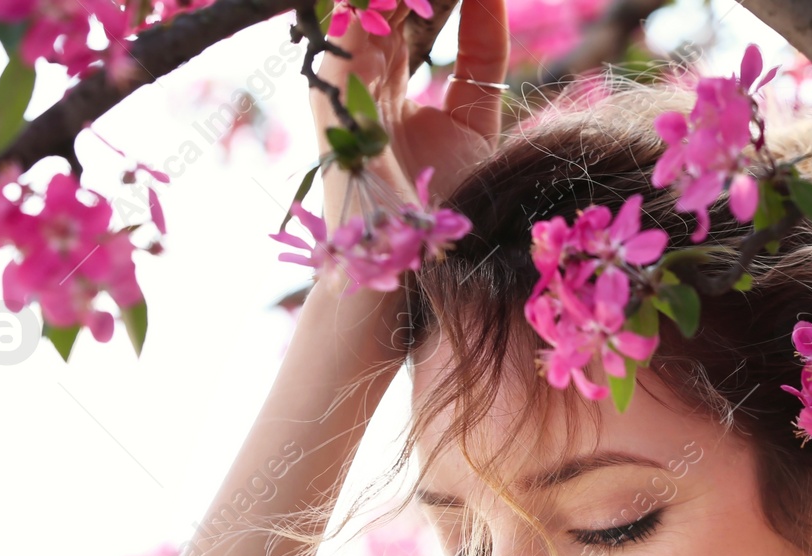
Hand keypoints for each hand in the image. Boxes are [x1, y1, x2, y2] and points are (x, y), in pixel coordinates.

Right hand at [308, 0, 509, 225]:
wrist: (414, 273)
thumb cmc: (444, 212)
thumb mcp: (476, 121)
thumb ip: (481, 59)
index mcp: (391, 84)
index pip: (410, 10)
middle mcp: (361, 79)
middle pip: (385, 3)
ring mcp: (342, 85)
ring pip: (360, 6)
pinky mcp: (331, 95)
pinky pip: (345, 26)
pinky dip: (367, 4)